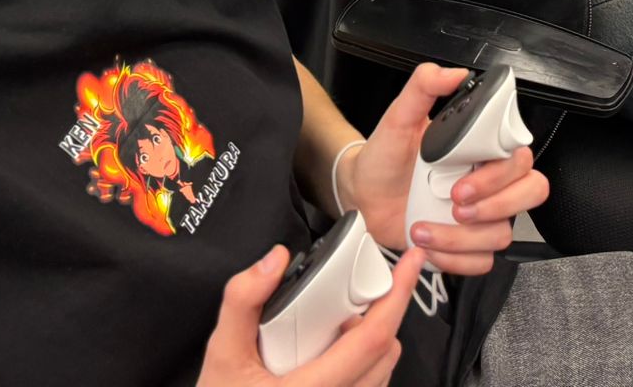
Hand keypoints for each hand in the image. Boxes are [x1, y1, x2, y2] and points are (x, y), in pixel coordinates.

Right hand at [198, 243, 424, 386]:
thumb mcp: (222, 356)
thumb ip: (243, 302)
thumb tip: (275, 260)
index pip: (374, 340)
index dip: (397, 296)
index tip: (410, 262)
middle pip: (385, 351)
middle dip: (380, 311)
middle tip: (356, 287)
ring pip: (382, 371)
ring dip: (370, 339)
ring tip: (335, 322)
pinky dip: (361, 360)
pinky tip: (330, 351)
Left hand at [338, 63, 548, 274]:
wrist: (364, 195)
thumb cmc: (386, 156)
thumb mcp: (399, 117)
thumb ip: (423, 86)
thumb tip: (452, 73)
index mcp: (482, 150)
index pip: (521, 160)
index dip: (501, 175)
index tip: (462, 182)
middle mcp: (489, 183)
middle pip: (530, 194)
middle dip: (494, 206)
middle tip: (454, 204)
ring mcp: (481, 216)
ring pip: (501, 234)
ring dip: (460, 239)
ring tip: (423, 227)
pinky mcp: (467, 245)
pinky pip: (482, 262)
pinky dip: (455, 259)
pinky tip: (429, 245)